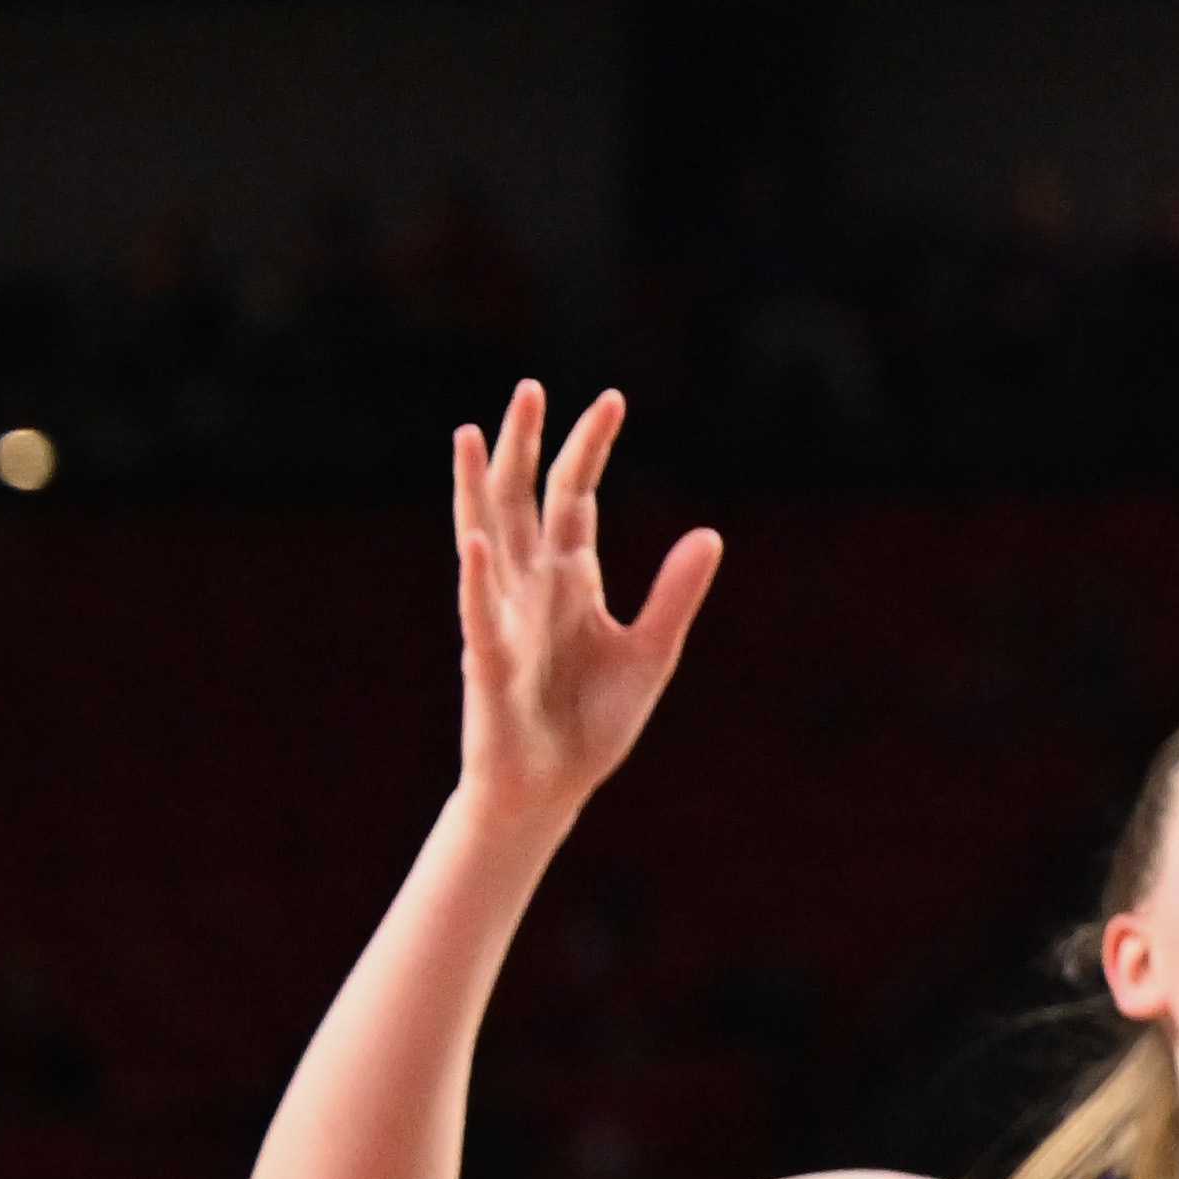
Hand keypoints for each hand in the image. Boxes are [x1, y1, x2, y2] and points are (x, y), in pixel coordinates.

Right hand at [448, 380, 719, 828]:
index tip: (612, 397)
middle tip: (529, 387)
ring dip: (475, 489)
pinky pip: (480, 615)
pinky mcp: (489, 663)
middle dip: (525, 446)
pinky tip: (476, 543)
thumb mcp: (652, 651)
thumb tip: (711, 532)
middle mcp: (530, 586)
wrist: (552, 791)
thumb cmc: (591, 721)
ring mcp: (504, 618)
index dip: (591, 449)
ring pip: (484, 539)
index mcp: (570, 578)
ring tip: (467, 435)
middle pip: (522, 500)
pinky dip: (477, 579)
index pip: (576, 497)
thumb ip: (676, 594)